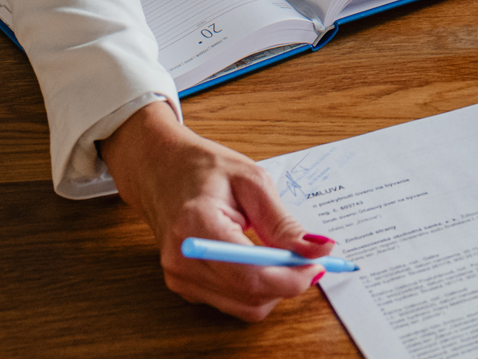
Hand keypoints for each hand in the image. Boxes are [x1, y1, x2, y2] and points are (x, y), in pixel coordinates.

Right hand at [100, 102, 333, 320]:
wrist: (159, 170)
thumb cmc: (203, 169)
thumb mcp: (252, 182)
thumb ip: (283, 222)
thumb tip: (318, 249)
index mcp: (197, 226)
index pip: (251, 276)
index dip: (291, 278)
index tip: (317, 265)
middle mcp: (182, 260)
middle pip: (250, 297)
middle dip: (287, 282)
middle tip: (305, 257)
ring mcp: (179, 277)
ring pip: (245, 307)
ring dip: (273, 287)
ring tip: (277, 252)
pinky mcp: (183, 287)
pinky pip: (233, 302)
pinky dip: (255, 288)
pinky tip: (255, 260)